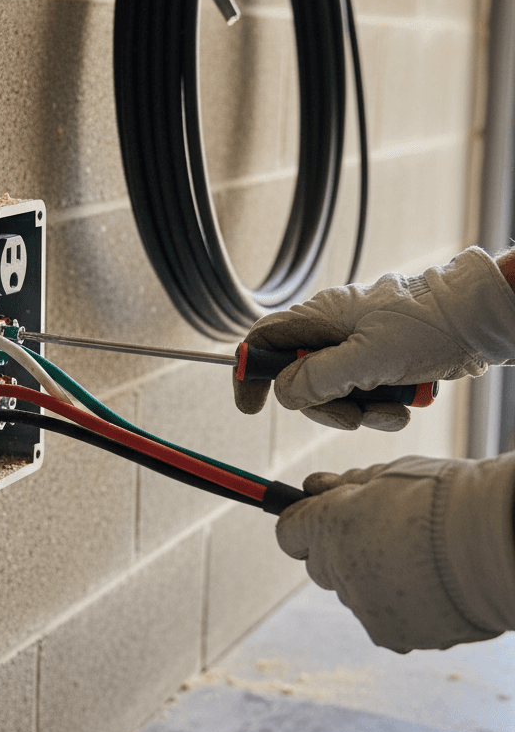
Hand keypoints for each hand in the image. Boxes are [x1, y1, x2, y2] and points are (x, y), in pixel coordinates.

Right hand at [233, 248, 514, 430]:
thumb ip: (317, 378)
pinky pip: (361, 396)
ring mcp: (355, 347)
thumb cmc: (429, 327)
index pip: (264, 340)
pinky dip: (379, 408)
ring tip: (390, 409)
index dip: (250, 373)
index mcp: (321, 316)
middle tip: (352, 415)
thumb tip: (284, 393)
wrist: (481, 321)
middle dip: (324, 406)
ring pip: (332, 393)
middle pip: (298, 379)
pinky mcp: (378, 362)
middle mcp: (332, 331)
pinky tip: (402, 405)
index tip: (251, 406)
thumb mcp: (367, 358)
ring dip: (358, 411)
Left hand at [276, 455, 514, 651]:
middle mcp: (335, 568)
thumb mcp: (389, 475)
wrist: (497, 542)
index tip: (320, 518)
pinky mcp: (389, 634)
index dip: (305, 523)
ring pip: (353, 593)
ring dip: (373, 581)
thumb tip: (311, 486)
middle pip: (320, 564)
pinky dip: (401, 608)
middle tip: (384, 538)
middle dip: (340, 552)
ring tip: (420, 562)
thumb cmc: (445, 498)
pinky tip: (431, 588)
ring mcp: (360, 605)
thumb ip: (343, 485)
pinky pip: (383, 619)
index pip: (288, 532)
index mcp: (327, 526)